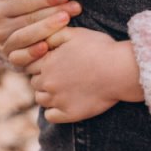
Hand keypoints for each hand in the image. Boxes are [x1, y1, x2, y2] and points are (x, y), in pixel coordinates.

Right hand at [0, 0, 82, 66]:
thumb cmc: (0, 7)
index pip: (23, 3)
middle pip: (29, 19)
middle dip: (54, 12)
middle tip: (75, 7)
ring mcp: (5, 46)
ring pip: (27, 37)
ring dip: (48, 29)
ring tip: (67, 20)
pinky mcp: (12, 60)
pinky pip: (22, 58)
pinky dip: (33, 54)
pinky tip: (48, 47)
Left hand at [26, 28, 143, 123]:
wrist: (120, 70)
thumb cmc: (100, 49)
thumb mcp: (75, 34)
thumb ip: (54, 34)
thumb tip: (41, 39)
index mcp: (47, 62)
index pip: (31, 65)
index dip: (42, 62)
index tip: (56, 61)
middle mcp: (48, 82)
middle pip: (35, 82)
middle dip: (45, 77)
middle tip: (62, 74)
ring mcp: (57, 100)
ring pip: (40, 99)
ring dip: (48, 94)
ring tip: (64, 88)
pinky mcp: (68, 114)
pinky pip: (50, 116)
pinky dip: (54, 110)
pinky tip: (65, 102)